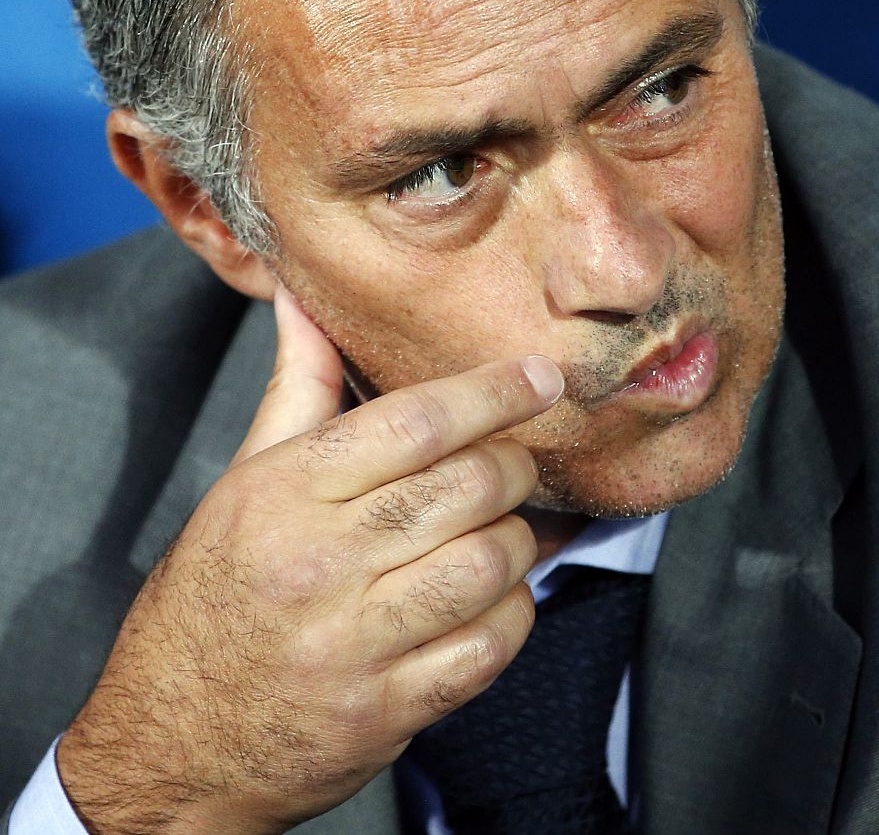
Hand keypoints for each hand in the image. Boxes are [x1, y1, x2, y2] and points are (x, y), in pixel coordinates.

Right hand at [56, 288, 564, 833]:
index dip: (493, 392)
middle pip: (467, 486)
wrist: (168, 749)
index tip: (542, 377)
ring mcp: (354, 643)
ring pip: (490, 562)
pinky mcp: (387, 709)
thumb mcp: (239, 487)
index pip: (414, 422)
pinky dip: (512, 616)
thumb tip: (304, 299)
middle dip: (514, 467)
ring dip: (517, 543)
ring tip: (499, 534)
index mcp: (282, 496)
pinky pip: (490, 646)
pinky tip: (491, 601)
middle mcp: (317, 564)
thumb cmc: (211, 603)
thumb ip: (294, 391)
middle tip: (513, 467)